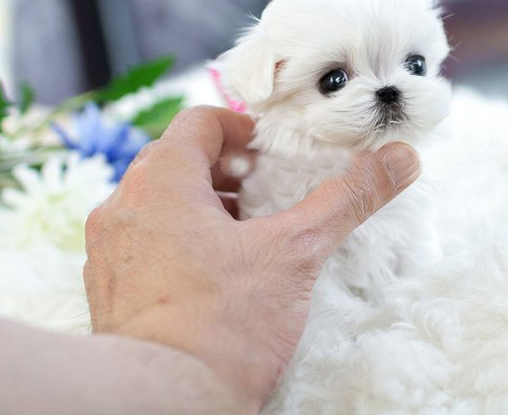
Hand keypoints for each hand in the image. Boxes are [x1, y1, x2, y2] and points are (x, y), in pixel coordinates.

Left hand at [83, 106, 420, 411]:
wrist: (164, 401)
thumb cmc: (222, 325)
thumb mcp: (297, 253)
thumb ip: (347, 199)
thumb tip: (399, 159)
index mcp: (161, 181)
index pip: (198, 122)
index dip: (241, 130)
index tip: (272, 158)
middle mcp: (122, 207)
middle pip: (176, 160)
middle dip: (225, 171)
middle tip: (265, 195)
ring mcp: (108, 251)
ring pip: (157, 205)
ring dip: (201, 208)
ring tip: (245, 238)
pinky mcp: (108, 292)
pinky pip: (143, 245)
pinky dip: (178, 244)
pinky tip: (215, 278)